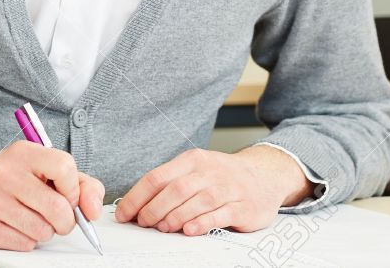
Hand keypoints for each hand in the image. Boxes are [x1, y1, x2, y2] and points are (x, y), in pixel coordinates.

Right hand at [0, 143, 103, 250]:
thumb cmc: (15, 178)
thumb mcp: (45, 168)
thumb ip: (80, 184)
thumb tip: (93, 210)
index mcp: (23, 153)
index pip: (64, 167)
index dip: (74, 189)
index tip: (69, 196)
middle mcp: (4, 173)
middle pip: (57, 207)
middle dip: (66, 220)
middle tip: (60, 218)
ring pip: (43, 230)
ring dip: (46, 230)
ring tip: (34, 218)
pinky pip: (25, 244)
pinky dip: (29, 239)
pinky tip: (18, 225)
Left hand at [115, 145, 310, 236]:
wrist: (265, 174)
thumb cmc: (224, 176)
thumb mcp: (196, 170)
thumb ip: (170, 184)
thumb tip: (138, 204)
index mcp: (192, 160)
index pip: (157, 177)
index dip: (137, 197)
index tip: (124, 212)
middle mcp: (209, 171)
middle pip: (175, 189)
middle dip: (154, 209)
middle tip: (143, 223)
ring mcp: (227, 188)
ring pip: (196, 201)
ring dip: (175, 216)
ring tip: (162, 228)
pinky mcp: (242, 206)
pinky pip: (219, 214)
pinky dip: (202, 223)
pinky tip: (189, 230)